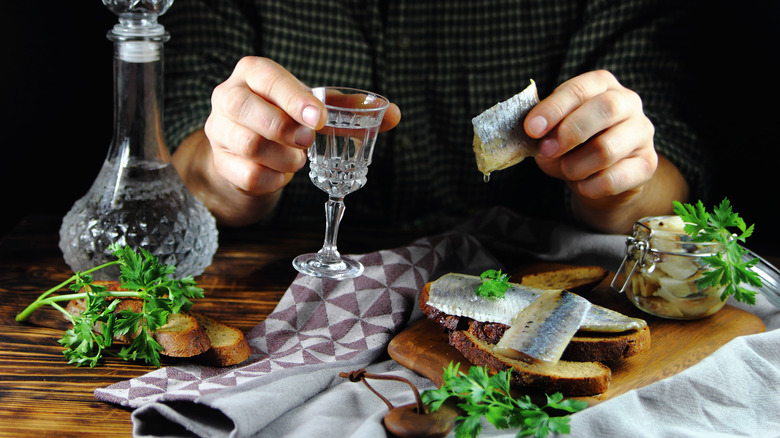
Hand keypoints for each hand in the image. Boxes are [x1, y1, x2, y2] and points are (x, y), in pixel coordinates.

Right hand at [174, 57, 400, 225]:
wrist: (250, 152)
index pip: (266, 77)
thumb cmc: (285, 119)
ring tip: (298, 160)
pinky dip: (274, 179)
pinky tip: (283, 174)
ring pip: (249, 145)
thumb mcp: (313, 109)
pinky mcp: (221, 163)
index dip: (293, 97)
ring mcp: (219, 131)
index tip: (318, 118)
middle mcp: (228, 97)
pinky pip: (248, 175)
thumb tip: (394, 115)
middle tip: (308, 142)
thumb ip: (349, 110)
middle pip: (245, 109)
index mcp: (252, 74)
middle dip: (284, 129)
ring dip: (284, 158)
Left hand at [524, 70, 686, 231]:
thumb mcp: (553, 134)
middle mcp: (628, 102)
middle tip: (547, 150)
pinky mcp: (648, 163)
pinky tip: (583, 185)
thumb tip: (537, 137)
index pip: (579, 89)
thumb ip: (545, 132)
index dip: (554, 108)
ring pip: (608, 148)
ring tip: (567, 170)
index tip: (531, 128)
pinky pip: (615, 178)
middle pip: (605, 109)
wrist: (600, 179)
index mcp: (601, 85)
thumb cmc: (573, 148)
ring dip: (576, 165)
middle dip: (570, 132)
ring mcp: (642, 132)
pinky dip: (591, 186)